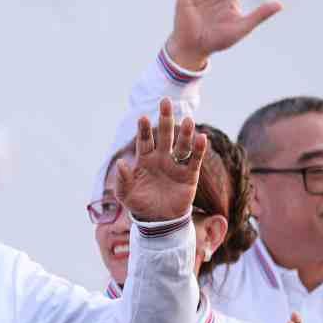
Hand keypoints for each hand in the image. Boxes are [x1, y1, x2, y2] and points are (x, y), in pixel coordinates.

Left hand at [114, 98, 206, 221]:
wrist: (158, 221)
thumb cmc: (139, 204)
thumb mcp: (126, 194)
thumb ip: (123, 179)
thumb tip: (121, 163)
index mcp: (144, 160)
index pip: (144, 140)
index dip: (144, 130)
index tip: (142, 117)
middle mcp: (161, 158)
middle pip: (164, 135)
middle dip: (165, 119)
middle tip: (165, 102)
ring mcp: (175, 165)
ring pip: (181, 144)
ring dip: (184, 133)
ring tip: (187, 120)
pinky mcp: (189, 175)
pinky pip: (194, 160)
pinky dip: (198, 149)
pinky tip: (202, 137)